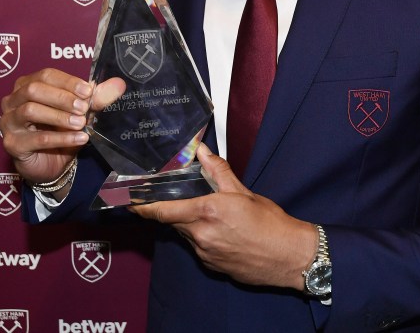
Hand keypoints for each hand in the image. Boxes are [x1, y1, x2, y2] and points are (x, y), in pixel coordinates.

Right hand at [0, 68, 124, 192]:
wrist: (52, 164)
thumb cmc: (61, 131)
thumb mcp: (80, 112)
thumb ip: (96, 98)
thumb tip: (119, 84)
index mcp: (27, 85)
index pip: (46, 75)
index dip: (68, 82)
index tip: (88, 91)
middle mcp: (12, 100)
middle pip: (34, 90)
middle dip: (62, 97)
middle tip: (84, 108)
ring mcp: (9, 122)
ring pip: (30, 111)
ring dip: (59, 116)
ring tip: (81, 124)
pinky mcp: (12, 144)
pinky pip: (36, 138)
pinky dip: (60, 138)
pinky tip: (79, 139)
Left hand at [131, 144, 316, 289]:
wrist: (289, 257)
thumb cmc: (270, 224)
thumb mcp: (244, 192)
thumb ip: (218, 172)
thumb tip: (202, 152)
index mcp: (206, 212)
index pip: (162, 210)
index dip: (143, 207)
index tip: (130, 202)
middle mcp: (201, 235)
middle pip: (173, 221)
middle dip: (172, 210)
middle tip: (176, 197)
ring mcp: (206, 253)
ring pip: (186, 234)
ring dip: (190, 222)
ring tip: (208, 213)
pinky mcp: (212, 266)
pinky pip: (199, 247)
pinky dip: (202, 236)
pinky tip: (221, 231)